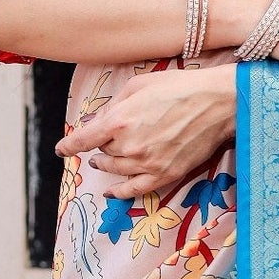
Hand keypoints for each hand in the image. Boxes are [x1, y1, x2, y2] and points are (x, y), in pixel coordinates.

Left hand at [57, 64, 236, 198]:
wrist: (217, 103)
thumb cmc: (179, 88)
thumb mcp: (139, 86)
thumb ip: (114, 105)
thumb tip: (96, 121)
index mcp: (120, 120)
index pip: (84, 139)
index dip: (69, 145)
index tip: (61, 149)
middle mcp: (130, 145)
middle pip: (102, 152)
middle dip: (101, 145)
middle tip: (106, 139)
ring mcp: (148, 163)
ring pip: (115, 169)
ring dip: (107, 164)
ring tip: (104, 160)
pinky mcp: (165, 174)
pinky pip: (134, 190)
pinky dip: (119, 192)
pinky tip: (111, 192)